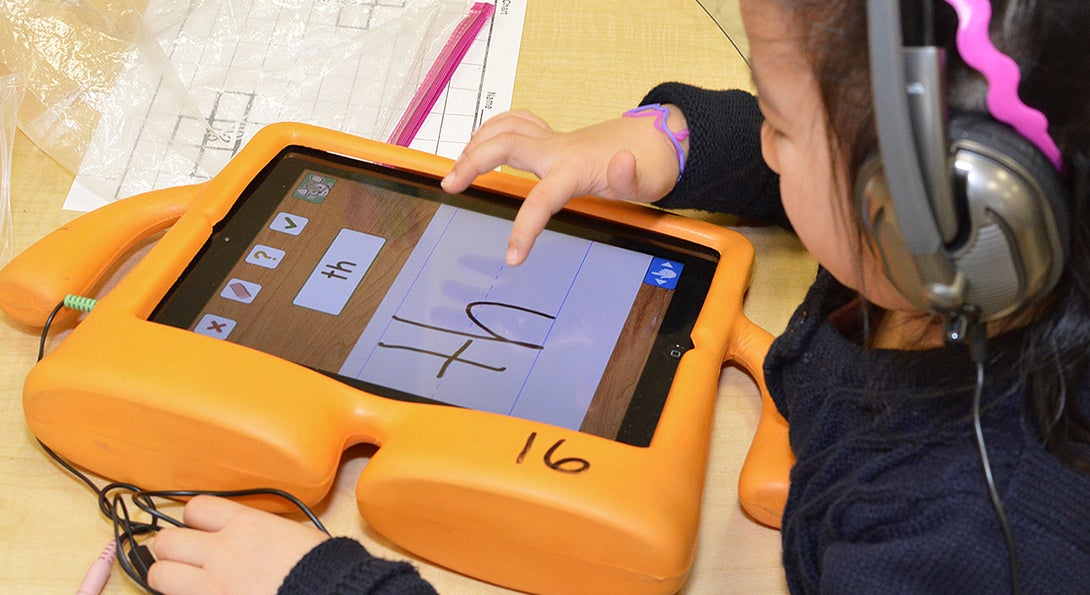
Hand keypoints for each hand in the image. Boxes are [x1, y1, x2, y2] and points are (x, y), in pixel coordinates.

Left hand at [148, 495, 327, 594]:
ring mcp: (212, 586)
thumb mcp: (293, 535)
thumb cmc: (322, 568)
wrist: (330, 593)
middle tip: (185, 558)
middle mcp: (221, 552)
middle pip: (167, 540)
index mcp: (246, 525)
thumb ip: (260, 532)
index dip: (195, 520)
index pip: (196, 508)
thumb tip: (246, 537)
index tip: (200, 529)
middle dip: (173, 549)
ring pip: (159, 574)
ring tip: (184, 582)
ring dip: (169, 577)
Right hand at [441, 108, 686, 264]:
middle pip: (504, 145)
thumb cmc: (650, 165)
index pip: (541, 197)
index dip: (524, 227)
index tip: (512, 257)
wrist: (657, 140)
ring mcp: (553, 140)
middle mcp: (557, 149)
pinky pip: (514, 124)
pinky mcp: (552, 138)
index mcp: (575, 167)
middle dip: (473, 162)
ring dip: (475, 144)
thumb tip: (621, 162)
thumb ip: (632, 177)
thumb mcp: (649, 180)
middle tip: (450, 186)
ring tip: (455, 170)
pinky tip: (480, 146)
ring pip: (504, 128)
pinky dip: (491, 130)